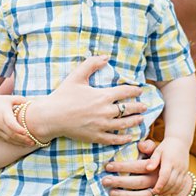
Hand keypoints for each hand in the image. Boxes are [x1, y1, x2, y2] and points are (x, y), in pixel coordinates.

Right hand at [0, 95, 34, 147]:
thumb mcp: (9, 98)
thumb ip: (21, 100)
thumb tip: (32, 103)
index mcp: (3, 114)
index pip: (10, 123)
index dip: (17, 128)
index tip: (26, 132)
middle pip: (11, 134)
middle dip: (23, 139)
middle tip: (33, 142)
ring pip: (9, 139)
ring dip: (20, 142)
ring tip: (31, 144)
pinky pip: (5, 139)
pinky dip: (14, 142)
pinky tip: (22, 143)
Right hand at [28, 56, 146, 144]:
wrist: (51, 116)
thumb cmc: (63, 95)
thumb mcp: (76, 76)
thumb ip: (91, 64)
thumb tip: (105, 57)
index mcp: (102, 96)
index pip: (125, 92)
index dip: (134, 90)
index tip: (140, 90)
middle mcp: (105, 111)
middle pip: (128, 109)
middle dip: (138, 107)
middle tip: (144, 106)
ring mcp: (102, 125)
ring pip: (124, 124)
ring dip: (135, 121)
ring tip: (140, 119)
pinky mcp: (96, 136)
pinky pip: (114, 139)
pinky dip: (124, 138)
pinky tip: (129, 137)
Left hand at [104, 137, 167, 195]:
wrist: (175, 174)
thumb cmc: (159, 160)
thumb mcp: (156, 150)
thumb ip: (148, 146)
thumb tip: (141, 145)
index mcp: (158, 166)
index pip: (139, 166)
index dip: (123, 166)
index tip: (108, 166)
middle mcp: (159, 180)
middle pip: (140, 182)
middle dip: (121, 182)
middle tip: (105, 181)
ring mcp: (161, 193)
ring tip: (111, 193)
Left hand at [148, 139, 189, 195]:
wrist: (180, 141)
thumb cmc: (166, 146)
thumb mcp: (158, 150)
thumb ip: (153, 160)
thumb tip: (148, 169)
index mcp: (169, 161)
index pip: (165, 176)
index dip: (160, 185)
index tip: (154, 191)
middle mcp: (178, 166)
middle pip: (172, 182)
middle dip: (163, 190)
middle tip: (155, 194)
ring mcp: (183, 170)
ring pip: (178, 185)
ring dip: (169, 191)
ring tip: (161, 194)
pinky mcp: (186, 172)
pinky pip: (182, 184)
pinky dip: (176, 190)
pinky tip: (169, 192)